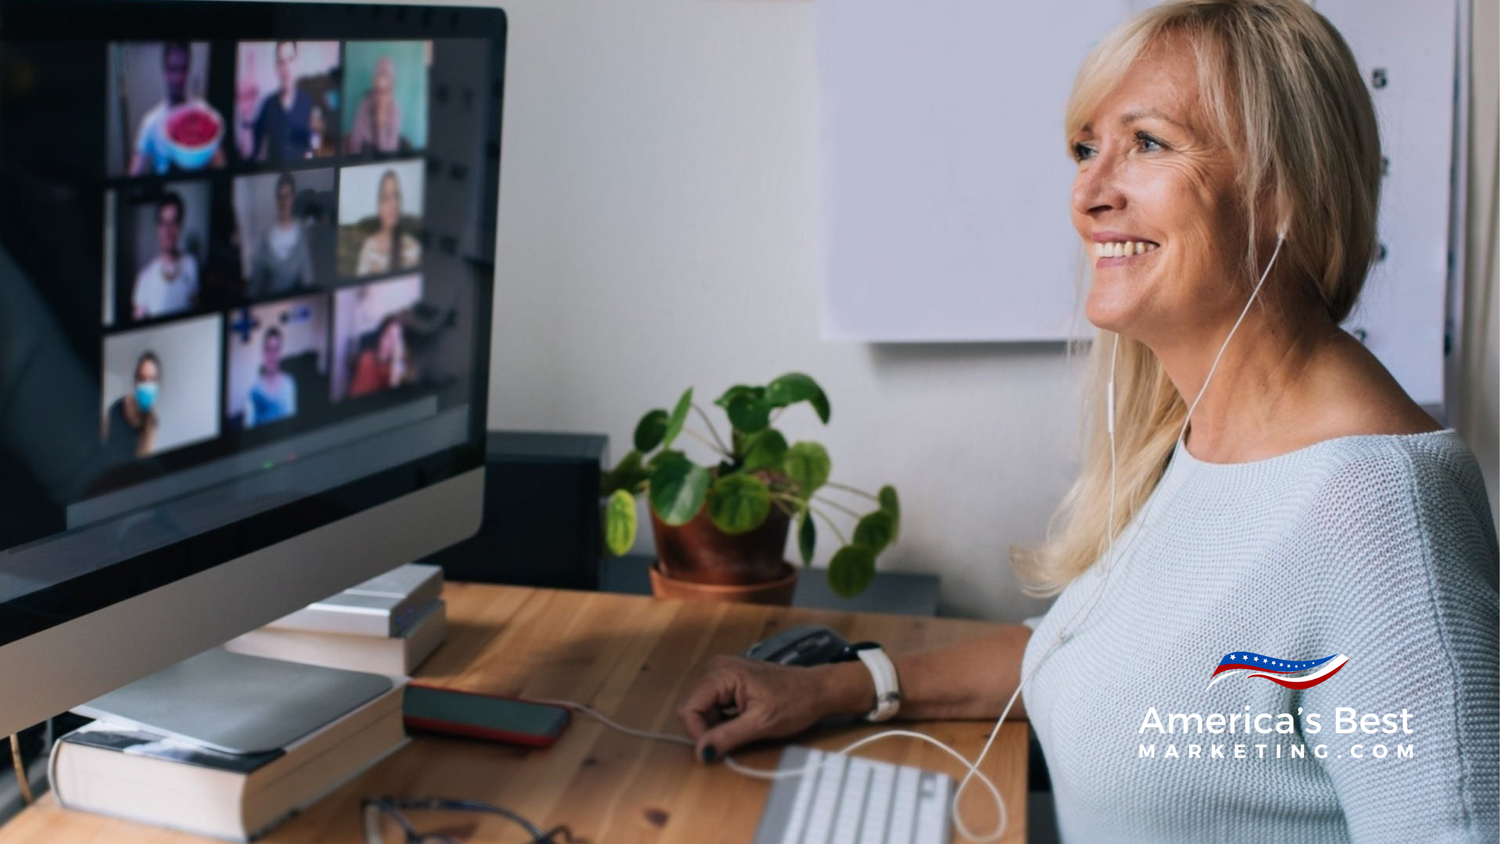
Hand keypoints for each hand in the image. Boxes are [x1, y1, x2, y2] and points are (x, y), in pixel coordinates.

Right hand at [675, 655, 867, 762]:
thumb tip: (701, 753)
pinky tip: (742, 719)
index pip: (688, 708)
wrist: (818, 690)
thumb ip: (727, 737)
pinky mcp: (728, 679)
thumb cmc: (795, 703)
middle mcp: (717, 667)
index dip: (699, 732)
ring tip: (742, 726)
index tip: (718, 747)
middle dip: (708, 728)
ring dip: (715, 724)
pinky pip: (712, 703)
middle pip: (693, 707)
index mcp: (722, 673)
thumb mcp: (760, 724)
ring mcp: (722, 671)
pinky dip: (722, 717)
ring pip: (701, 707)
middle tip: (734, 736)